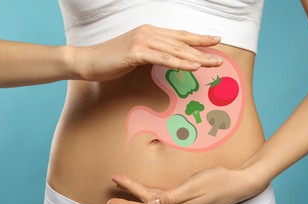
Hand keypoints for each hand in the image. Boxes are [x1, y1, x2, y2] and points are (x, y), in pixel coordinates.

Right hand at [71, 24, 222, 80]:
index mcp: (149, 32)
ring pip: (175, 49)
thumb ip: (152, 54)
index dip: (198, 38)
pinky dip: (179, 63)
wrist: (87, 61)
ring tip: (213, 63)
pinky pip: (163, 58)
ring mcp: (142, 41)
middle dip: (203, 49)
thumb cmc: (111, 60)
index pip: (179, 35)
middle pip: (181, 41)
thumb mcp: (135, 55)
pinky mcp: (136, 52)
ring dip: (196, 57)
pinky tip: (193, 67)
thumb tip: (167, 60)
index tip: (215, 41)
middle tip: (220, 57)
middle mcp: (149, 32)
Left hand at [107, 167, 268, 203]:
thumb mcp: (193, 187)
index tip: (112, 195)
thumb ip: (170, 198)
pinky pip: (163, 202)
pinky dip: (151, 197)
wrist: (239, 184)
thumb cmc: (218, 181)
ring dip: (138, 197)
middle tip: (112, 191)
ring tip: (125, 189)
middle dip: (128, 199)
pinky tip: (147, 193)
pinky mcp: (187, 203)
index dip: (127, 201)